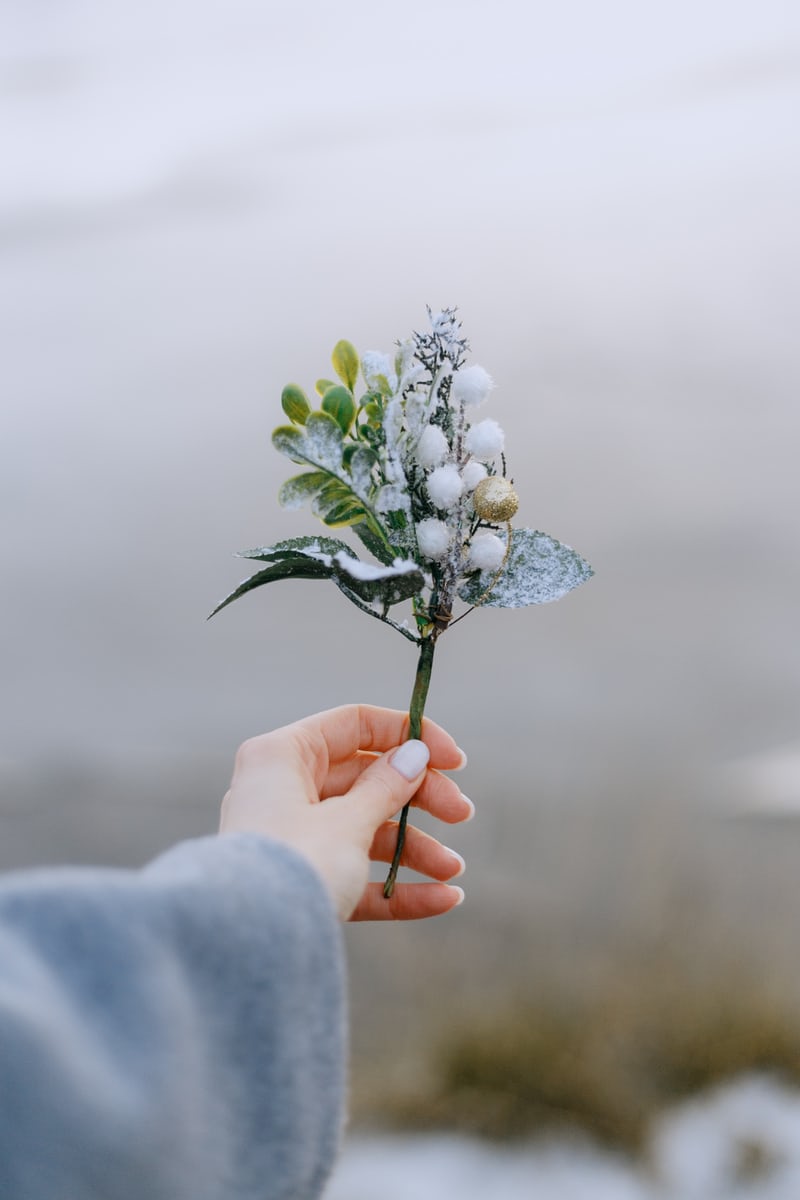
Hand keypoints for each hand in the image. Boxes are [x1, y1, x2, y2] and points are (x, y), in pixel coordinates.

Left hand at [219, 704, 470, 920]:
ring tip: (453, 870)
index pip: (354, 726)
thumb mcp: (347, 821)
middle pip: (366, 779)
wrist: (249, 946)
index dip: (408, 736)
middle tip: (461, 814)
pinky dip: (397, 885)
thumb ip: (386, 787)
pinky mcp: (302, 884)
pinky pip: (356, 876)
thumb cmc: (296, 865)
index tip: (454, 761)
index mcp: (282, 756)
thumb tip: (413, 755)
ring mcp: (292, 839)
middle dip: (419, 799)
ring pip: (364, 831)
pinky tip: (444, 898)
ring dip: (415, 849)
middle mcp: (282, 791)